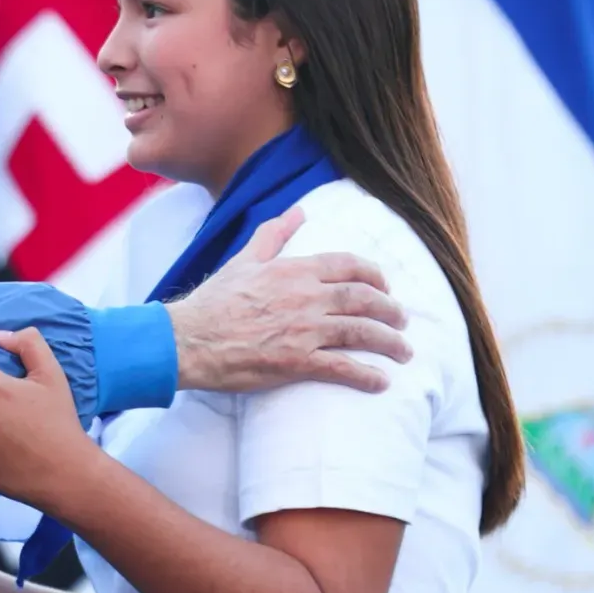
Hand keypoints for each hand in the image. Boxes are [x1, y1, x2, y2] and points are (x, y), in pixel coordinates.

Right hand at [166, 206, 411, 393]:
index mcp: (294, 270)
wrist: (189, 339)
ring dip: (390, 342)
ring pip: (362, 332)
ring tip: (404, 352)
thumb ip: (273, 234)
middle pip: (365, 299)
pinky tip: (381, 382)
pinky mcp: (296, 362)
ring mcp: (304, 330)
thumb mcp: (243, 259)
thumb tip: (297, 210)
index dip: (375, 275)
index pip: (349, 266)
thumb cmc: (213, 302)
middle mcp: (306, 297)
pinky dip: (367, 375)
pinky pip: (342, 367)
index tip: (386, 286)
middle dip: (391, 310)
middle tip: (403, 321)